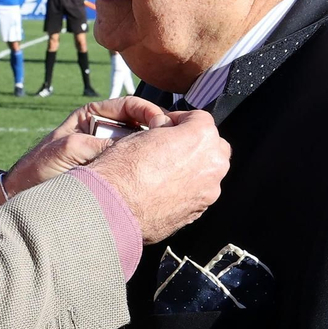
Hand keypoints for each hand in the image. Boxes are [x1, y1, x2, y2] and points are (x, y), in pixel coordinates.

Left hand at [4, 97, 169, 196]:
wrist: (24, 196)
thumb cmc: (39, 167)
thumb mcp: (69, 148)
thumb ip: (98, 144)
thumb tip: (131, 148)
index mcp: (92, 116)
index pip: (128, 106)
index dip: (147, 111)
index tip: (160, 123)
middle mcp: (103, 133)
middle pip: (139, 127)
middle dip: (156, 132)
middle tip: (170, 141)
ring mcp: (108, 154)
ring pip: (138, 150)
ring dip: (152, 153)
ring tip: (168, 159)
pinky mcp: (110, 175)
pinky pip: (132, 170)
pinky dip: (144, 172)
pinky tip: (155, 177)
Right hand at [90, 110, 230, 242]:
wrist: (114, 208)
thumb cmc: (124, 169)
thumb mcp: (141, 134)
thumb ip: (165, 130)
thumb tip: (168, 131)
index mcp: (201, 137)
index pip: (200, 118)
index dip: (180, 119)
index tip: (168, 125)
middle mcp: (213, 163)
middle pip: (213, 145)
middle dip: (195, 143)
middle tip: (170, 147)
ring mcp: (209, 190)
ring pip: (209, 170)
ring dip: (194, 166)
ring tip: (166, 171)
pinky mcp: (200, 211)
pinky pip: (199, 191)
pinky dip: (188, 188)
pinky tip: (164, 189)